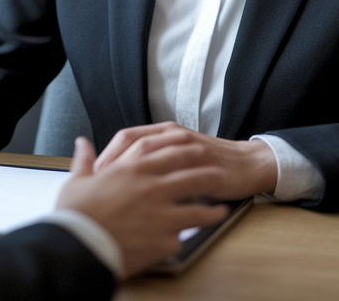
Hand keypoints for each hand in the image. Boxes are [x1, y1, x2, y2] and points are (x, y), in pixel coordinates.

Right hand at [57, 136, 229, 276]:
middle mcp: (152, 189)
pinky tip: (196, 239)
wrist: (79, 248)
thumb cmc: (76, 216)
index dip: (184, 148)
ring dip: (212, 209)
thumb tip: (82, 144)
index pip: (166, 151)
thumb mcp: (76, 182)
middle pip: (191, 176)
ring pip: (198, 208)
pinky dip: (188, 238)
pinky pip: (183, 238)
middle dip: (208, 173)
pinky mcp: (165, 241)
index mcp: (131, 170)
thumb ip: (84, 161)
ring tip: (220, 210)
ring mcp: (162, 215)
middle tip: (219, 174)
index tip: (195, 147)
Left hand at [94, 122, 277, 200]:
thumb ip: (149, 159)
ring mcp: (190, 150)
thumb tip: (113, 176)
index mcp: (162, 132)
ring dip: (133, 179)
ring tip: (117, 199)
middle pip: (134, 146)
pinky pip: (180, 177)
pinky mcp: (206, 166)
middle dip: (113, 167)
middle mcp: (173, 136)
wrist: (247, 164)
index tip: (90, 175)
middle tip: (97, 189)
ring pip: (154, 158)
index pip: (126, 138)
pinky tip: (150, 205)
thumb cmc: (207, 164)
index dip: (106, 155)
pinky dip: (163, 190)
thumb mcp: (175, 156)